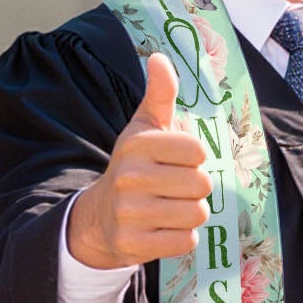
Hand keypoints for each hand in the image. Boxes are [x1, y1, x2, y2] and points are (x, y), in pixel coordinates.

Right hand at [65, 54, 212, 269]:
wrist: (101, 216)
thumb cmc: (135, 166)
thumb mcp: (144, 128)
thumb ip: (160, 95)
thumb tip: (160, 57)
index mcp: (137, 144)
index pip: (197, 150)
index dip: (194, 158)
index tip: (176, 160)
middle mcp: (130, 177)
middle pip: (202, 184)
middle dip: (195, 188)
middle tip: (174, 188)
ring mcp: (130, 213)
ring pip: (197, 214)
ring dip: (191, 213)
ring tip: (169, 207)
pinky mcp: (134, 244)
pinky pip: (186, 241)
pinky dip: (182, 238)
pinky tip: (163, 228)